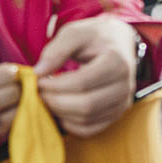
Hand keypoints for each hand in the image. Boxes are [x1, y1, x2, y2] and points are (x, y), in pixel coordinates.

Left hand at [34, 15, 139, 136]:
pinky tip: (58, 110)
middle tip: (37, 92)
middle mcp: (125, 86)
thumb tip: (38, 72)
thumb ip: (56, 50)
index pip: (82, 82)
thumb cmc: (94, 36)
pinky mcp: (116, 114)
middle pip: (86, 105)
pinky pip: (92, 129)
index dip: (55, 84)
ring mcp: (122, 103)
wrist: (119, 43)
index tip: (37, 80)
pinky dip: (71, 125)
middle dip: (55, 101)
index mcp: (116, 62)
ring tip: (45, 99)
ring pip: (87, 120)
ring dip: (60, 113)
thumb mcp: (74, 33)